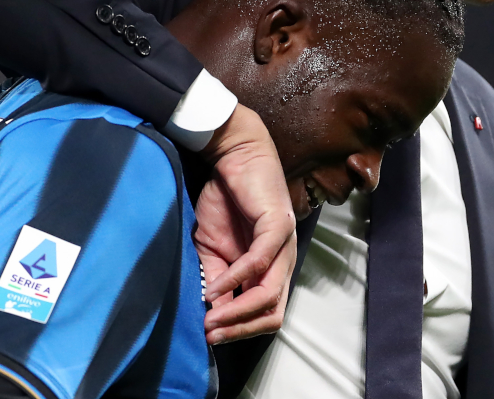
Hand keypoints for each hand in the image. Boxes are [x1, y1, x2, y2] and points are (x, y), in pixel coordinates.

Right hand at [194, 103, 296, 344]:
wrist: (232, 157)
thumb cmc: (224, 199)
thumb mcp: (212, 248)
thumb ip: (217, 278)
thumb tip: (212, 314)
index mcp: (270, 269)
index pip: (266, 315)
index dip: (239, 330)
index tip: (209, 335)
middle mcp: (284, 261)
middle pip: (274, 313)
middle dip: (240, 330)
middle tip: (210, 335)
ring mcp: (285, 244)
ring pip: (271, 294)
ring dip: (239, 312)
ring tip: (211, 319)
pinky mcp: (279, 225)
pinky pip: (261, 261)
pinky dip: (236, 278)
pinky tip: (215, 287)